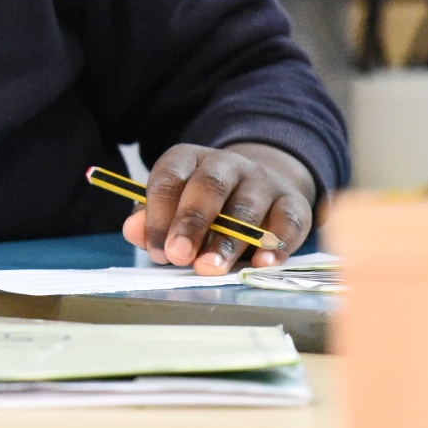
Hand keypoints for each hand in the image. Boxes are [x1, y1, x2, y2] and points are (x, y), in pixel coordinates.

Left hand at [122, 143, 316, 274]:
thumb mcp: (174, 205)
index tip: (156, 248)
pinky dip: (277, 244)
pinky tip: (261, 264)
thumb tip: (133, 231)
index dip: (159, 214)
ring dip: (227, 241)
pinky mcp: (293, 201)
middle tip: (178, 256)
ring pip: (246, 206)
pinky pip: (288, 220)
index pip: (170, 178)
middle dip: (191, 222)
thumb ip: (152, 219)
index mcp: (190, 159)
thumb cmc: (206, 204)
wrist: (261, 188)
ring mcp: (262, 180)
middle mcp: (227, 164)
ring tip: (209, 268)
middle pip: (208, 187)